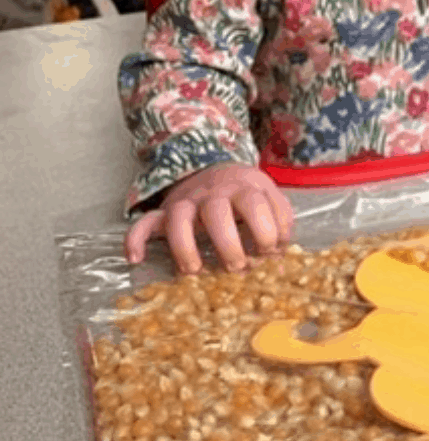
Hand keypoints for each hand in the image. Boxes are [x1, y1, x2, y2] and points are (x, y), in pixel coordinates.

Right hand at [125, 163, 294, 275]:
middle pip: (216, 212)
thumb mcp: (271, 198)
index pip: (254, 205)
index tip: (269, 251)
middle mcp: (213, 194)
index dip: (265, 230)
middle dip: (227, 243)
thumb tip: (280, 254)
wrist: (218, 169)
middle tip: (237, 267)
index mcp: (244, 188)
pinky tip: (135, 259)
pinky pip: (145, 222)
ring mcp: (187, 202)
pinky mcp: (166, 212)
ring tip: (193, 271)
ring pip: (178, 218)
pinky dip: (136, 238)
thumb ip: (281, 221)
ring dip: (184, 246)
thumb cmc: (248, 194)